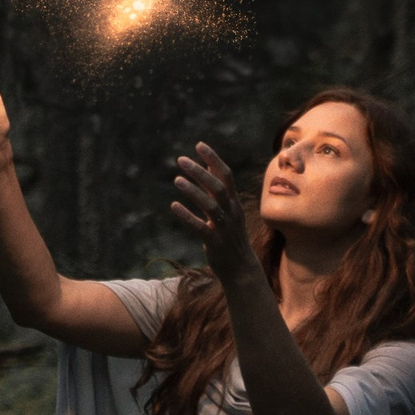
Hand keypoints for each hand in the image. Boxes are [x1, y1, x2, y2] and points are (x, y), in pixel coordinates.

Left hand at [169, 143, 258, 280]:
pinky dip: (187, 216)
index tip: (198, 145)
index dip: (213, 159)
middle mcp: (231, 212)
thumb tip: (206, 165)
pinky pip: (200, 227)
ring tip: (177, 179)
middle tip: (181, 160)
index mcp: (234, 203)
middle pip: (218, 187)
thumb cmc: (230, 237)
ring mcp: (224, 227)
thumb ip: (216, 190)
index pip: (226, 175)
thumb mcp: (226, 210)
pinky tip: (174, 206)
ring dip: (193, 191)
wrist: (241, 269)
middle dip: (200, 172)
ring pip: (210, 205)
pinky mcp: (215, 242)